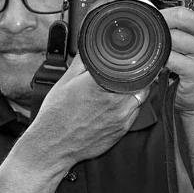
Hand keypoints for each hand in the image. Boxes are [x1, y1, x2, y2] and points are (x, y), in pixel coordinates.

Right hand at [27, 55, 149, 165]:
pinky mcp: (121, 131)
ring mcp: (121, 117)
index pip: (130, 68)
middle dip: (136, 76)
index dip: (134, 62)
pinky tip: (118, 105)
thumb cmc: (56, 115)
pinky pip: (135, 114)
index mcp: (101, 85)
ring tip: (124, 87)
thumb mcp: (65, 82)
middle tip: (128, 72)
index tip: (132, 59)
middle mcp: (115, 101)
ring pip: (141, 98)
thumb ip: (82, 62)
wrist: (53, 146)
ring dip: (136, 91)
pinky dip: (131, 106)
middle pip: (140, 82)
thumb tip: (90, 47)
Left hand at [160, 0, 193, 114]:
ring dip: (158, 41)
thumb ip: (181, 22)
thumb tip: (151, 5)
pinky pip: (170, 57)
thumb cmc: (192, 66)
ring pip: (173, 36)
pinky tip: (155, 62)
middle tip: (147, 25)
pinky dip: (158, 58)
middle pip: (181, 15)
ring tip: (152, 47)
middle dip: (160, 19)